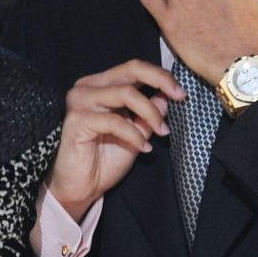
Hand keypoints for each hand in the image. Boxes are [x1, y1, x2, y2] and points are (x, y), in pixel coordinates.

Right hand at [47, 59, 183, 220]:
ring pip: (126, 93)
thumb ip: (148, 114)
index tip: (181, 93)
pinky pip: (115, 121)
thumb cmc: (103, 160)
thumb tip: (166, 96)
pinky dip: (134, 135)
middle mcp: (87, 88)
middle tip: (179, 97)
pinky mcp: (76, 120)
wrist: (81, 188)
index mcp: (100, 86)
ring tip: (161, 132)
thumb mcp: (136, 133)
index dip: (160, 76)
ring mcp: (79, 102)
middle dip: (160, 80)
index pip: (133, 68)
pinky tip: (143, 147)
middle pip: (130, 69)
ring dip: (150, 113)